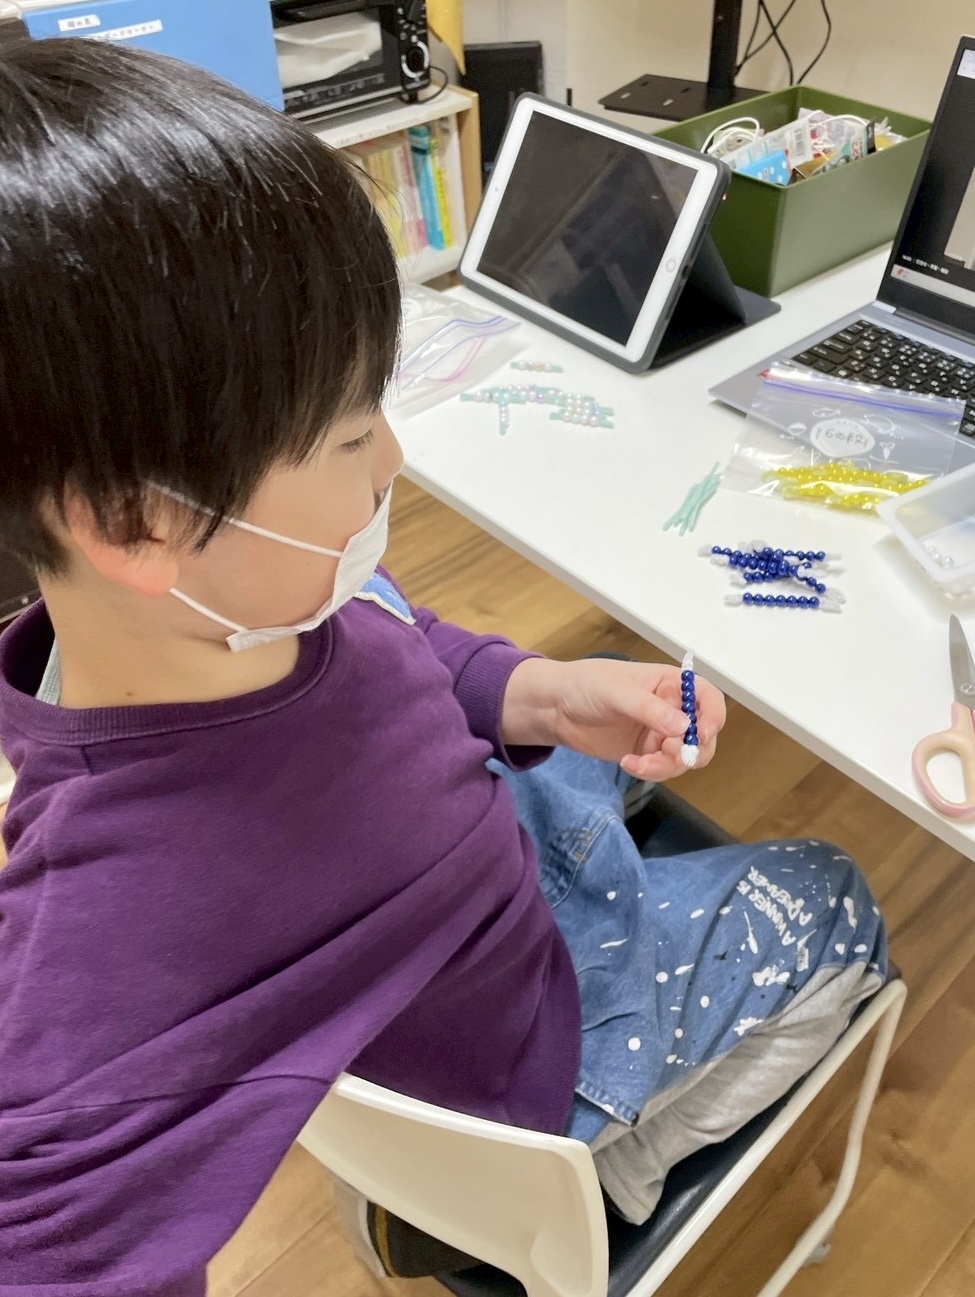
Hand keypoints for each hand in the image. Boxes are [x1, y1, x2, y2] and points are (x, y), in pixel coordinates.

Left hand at [502, 657, 725, 781]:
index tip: (701, 734)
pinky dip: (651, 772)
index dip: (713, 716)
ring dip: (667, 766)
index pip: (708, 698)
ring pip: (683, 758)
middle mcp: (671, 710)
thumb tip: (683, 726)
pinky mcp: (645, 753)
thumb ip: (650, 708)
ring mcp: (659, 734)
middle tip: (667, 753)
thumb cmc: (586, 685)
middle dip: (690, 749)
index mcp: (671, 684)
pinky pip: (661, 769)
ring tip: (638, 763)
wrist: (555, 707)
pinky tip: (629, 764)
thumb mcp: (617, 691)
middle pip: (703, 735)